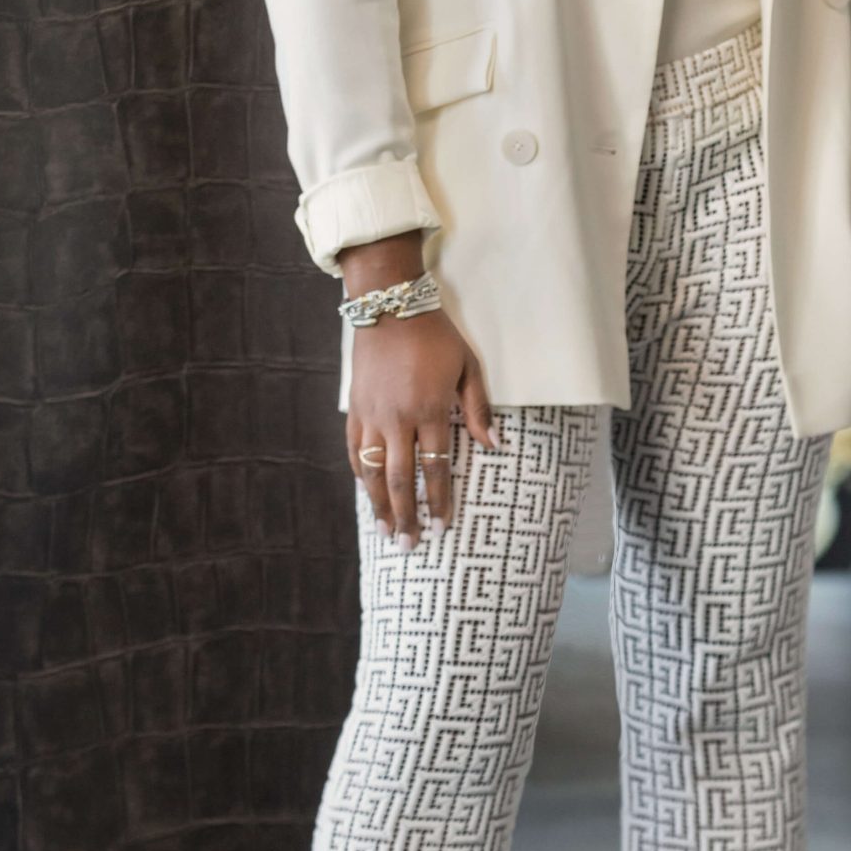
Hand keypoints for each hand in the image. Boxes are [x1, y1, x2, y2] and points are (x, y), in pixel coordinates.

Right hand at [348, 310, 497, 548]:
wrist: (389, 307)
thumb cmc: (436, 336)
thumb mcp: (468, 366)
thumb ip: (479, 409)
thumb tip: (495, 446)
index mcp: (430, 409)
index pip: (435, 468)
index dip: (439, 501)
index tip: (442, 527)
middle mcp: (398, 418)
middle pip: (400, 478)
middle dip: (407, 515)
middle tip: (411, 544)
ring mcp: (372, 415)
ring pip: (372, 472)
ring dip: (380, 505)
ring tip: (387, 532)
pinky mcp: (355, 409)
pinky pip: (355, 451)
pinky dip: (360, 477)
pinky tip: (367, 495)